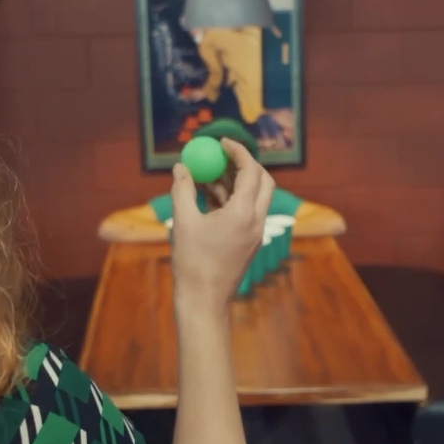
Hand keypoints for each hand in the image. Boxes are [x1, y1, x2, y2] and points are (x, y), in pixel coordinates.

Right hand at [170, 138, 274, 312]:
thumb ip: (182, 190)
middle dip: (245, 165)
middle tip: (222, 156)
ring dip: (236, 183)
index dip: (238, 152)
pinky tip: (209, 198)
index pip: (251, 171)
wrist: (204, 301)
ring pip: (255, 198)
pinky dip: (233, 200)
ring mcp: (255, 234)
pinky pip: (247, 213)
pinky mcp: (249, 243)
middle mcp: (256, 221)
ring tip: (208, 175)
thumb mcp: (183, 221)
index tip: (222, 142)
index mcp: (244, 213)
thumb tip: (181, 167)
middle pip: (262, 182)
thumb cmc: (193, 262)